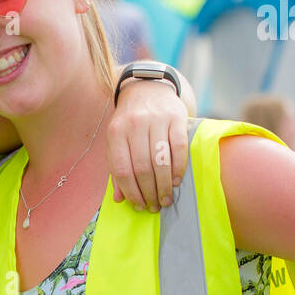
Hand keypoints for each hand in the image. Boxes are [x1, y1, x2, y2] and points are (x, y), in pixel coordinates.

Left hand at [106, 78, 188, 211]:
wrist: (147, 87)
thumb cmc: (129, 121)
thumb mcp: (116, 140)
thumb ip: (116, 168)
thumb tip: (119, 198)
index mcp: (116, 132)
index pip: (122, 169)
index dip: (131, 191)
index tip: (139, 206)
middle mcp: (135, 125)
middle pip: (143, 167)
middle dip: (150, 192)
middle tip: (155, 206)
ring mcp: (156, 120)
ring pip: (161, 160)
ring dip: (165, 185)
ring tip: (166, 199)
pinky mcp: (176, 117)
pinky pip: (179, 147)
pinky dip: (178, 168)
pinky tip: (176, 181)